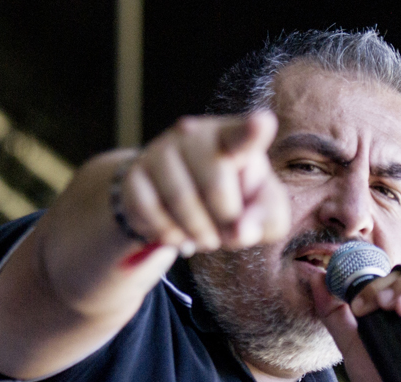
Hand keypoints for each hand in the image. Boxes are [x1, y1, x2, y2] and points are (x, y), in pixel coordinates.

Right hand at [117, 111, 289, 252]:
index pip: (244, 134)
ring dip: (199, 233)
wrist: (178, 206)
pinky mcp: (134, 176)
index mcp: (232, 137)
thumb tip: (240, 232)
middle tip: (227, 234)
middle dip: (225, 221)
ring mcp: (160, 151)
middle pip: (215, 185)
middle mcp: (194, 134)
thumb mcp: (262, 213)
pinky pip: (152, 213)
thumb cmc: (232, 202)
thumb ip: (265, 220)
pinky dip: (170, 235)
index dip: (253, 130)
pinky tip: (179, 235)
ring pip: (182, 200)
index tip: (262, 123)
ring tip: (206, 238)